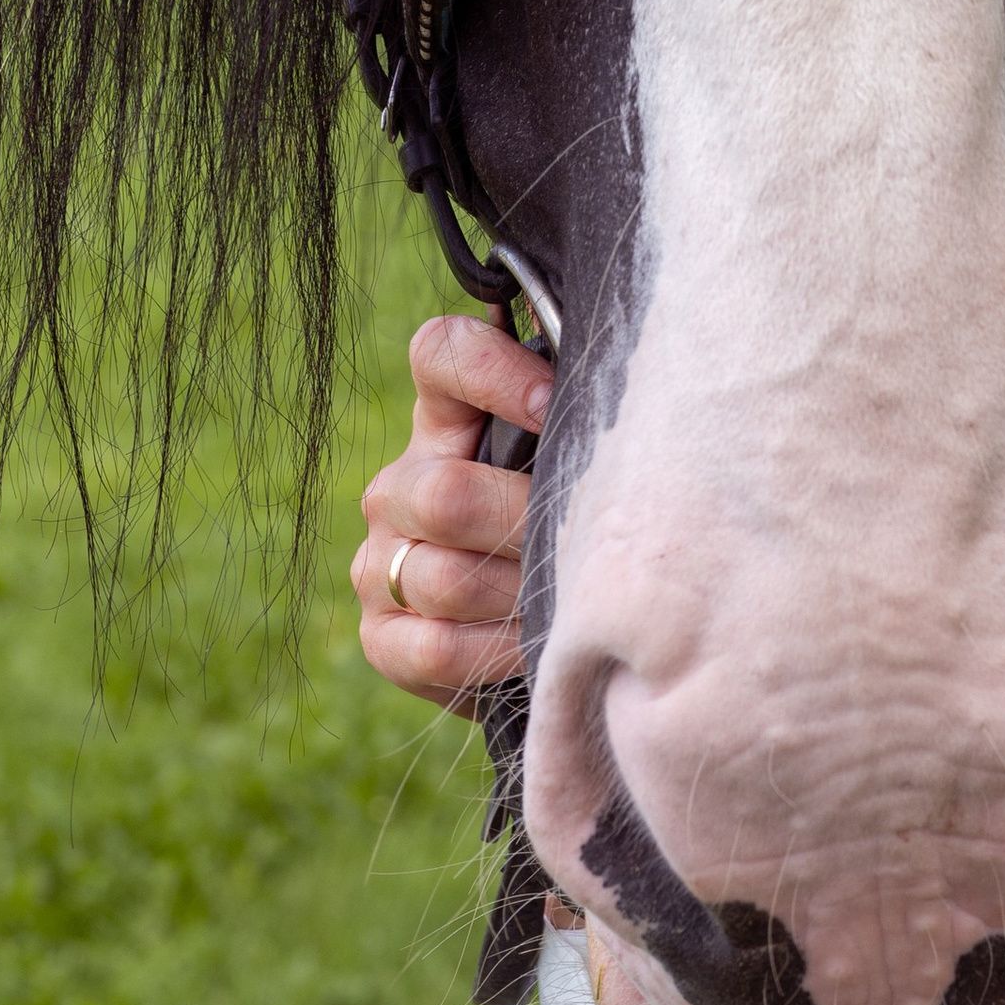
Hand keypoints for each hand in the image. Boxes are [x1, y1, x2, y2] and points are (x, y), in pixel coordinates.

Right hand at [352, 314, 552, 710]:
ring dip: (520, 595)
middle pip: (444, 494)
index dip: (495, 371)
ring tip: (569, 599)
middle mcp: (399, 484)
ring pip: (445, 577)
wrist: (539, 628)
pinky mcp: (381, 635)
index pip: (440, 354)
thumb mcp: (571, 467)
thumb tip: (625, 405)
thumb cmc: (571, 524)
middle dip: (525, 525)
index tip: (554, 405)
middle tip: (582, 545)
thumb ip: (577, 430)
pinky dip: (499, 650)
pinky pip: (437, 646)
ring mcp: (380, 561)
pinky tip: (538, 642)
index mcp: (445, 418)